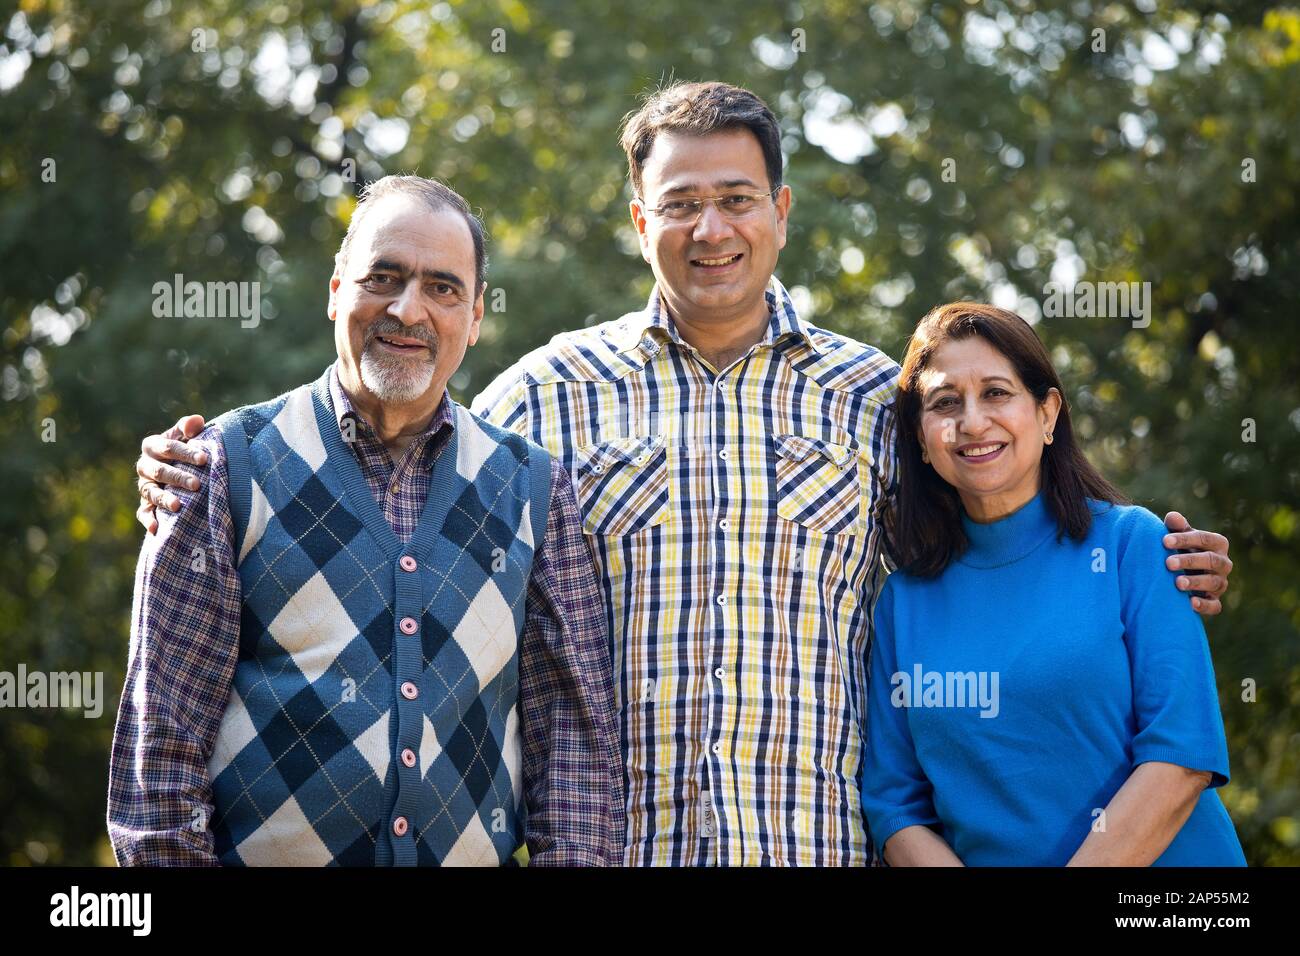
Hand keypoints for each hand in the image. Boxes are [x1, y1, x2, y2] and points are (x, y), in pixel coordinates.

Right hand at [136, 414, 208, 533]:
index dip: (186, 452)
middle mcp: (145, 466)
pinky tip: (155, 529)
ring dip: (163, 499)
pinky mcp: (145, 504)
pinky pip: (143, 512)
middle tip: (197, 484)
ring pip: (150, 492)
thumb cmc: (186, 450)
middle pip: (159, 471)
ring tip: (178, 506)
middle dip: (178, 477)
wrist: (179, 468)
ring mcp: (144, 486)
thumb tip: (196, 421)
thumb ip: (189, 427)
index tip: (205, 459)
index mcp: (152, 446)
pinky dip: (147, 520)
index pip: (168, 447)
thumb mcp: (187, 436)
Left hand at [1162, 511, 1231, 615]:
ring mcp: (1221, 583)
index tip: (1164, 541)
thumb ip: (1176, 527)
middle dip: (1189, 561)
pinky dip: (1204, 605)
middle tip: (1168, 563)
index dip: (1185, 539)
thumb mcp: (1178, 537)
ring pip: (1214, 582)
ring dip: (1196, 582)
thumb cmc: (1180, 549)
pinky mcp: (1215, 601)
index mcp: (1217, 544)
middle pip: (1210, 560)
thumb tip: (1172, 517)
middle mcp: (1224, 563)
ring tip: (1177, 583)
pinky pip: (1215, 605)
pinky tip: (1190, 603)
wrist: (1183, 573)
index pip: (1204, 539)